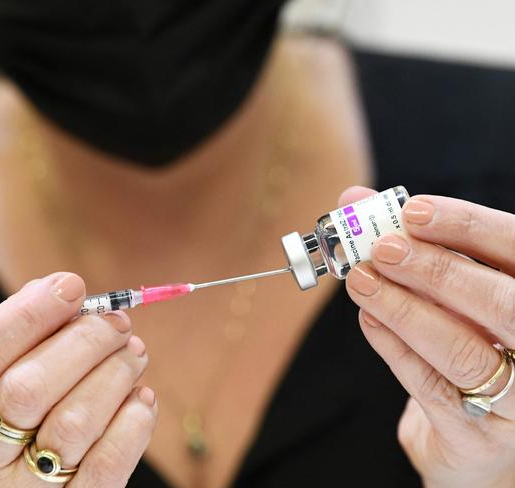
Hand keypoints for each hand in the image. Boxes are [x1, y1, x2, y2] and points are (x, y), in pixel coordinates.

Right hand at [0, 272, 156, 486]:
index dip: (27, 314)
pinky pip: (107, 464)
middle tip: (117, 322)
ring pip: (73, 423)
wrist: (42, 487)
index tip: (71, 285)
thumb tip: (66, 289)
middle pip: (27, 388)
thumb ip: (32, 333)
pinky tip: (140, 397)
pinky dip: (133, 421)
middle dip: (84, 342)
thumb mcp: (14, 373)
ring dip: (115, 374)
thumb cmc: (35, 411)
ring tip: (134, 353)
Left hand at [341, 187, 514, 487]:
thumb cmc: (466, 347)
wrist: (475, 441)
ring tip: (361, 282)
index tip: (413, 211)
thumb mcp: (449, 293)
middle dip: (437, 270)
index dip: (469, 227)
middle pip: (504, 304)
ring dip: (403, 310)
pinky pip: (430, 385)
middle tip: (382, 249)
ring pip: (463, 351)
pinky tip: (369, 318)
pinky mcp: (478, 439)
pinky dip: (393, 345)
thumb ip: (411, 244)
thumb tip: (354, 201)